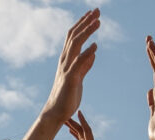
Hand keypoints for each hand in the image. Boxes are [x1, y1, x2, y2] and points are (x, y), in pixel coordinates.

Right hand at [41, 9, 99, 126]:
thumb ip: (85, 66)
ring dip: (87, 32)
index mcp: (66, 60)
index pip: (73, 37)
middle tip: (97, 10)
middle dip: (86, 22)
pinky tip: (96, 46)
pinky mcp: (71, 79)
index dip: (82, 24)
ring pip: (76, 45)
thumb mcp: (79, 78)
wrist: (56, 113)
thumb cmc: (67, 97)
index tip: (92, 14)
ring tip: (98, 22)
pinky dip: (87, 54)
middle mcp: (64, 61)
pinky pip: (79, 64)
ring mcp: (66, 69)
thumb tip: (94, 53)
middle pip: (75, 36)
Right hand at [65, 110, 111, 139]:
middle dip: (75, 122)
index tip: (78, 111)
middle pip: (82, 130)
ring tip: (65, 121)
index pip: (86, 130)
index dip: (82, 121)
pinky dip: (75, 134)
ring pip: (81, 134)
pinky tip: (71, 132)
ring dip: (74, 127)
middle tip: (65, 115)